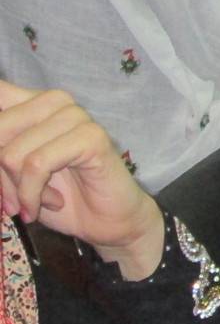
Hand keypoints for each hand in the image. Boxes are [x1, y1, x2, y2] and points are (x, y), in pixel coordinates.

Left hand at [0, 81, 164, 278]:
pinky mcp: (92, 138)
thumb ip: (0, 153)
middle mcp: (55, 102)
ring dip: (16, 190)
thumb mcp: (13, 173)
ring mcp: (76, 117)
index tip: (5, 162)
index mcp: (34, 103)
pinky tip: (51, 203)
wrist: (105, 221)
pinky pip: (37, 165)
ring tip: (33, 203)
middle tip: (9, 201)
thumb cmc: (59, 196)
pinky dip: (32, 194)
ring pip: (12, 153)